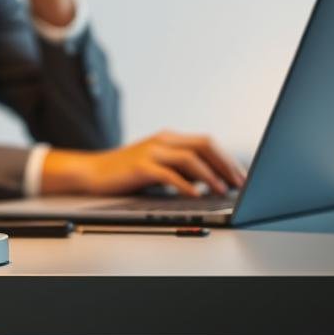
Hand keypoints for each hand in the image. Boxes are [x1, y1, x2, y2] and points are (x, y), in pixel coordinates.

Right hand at [41, 130, 246, 196]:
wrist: (92, 172)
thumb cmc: (126, 172)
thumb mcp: (158, 166)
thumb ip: (180, 168)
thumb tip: (210, 179)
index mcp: (169, 139)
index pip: (207, 142)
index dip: (227, 158)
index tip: (241, 176)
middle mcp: (163, 141)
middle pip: (204, 145)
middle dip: (225, 164)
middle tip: (239, 183)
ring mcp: (151, 151)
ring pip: (190, 158)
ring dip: (210, 175)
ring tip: (222, 190)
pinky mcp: (140, 166)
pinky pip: (169, 174)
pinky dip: (185, 185)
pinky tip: (195, 195)